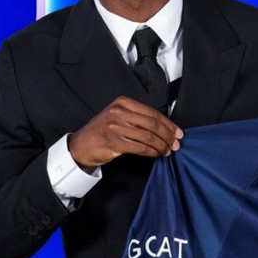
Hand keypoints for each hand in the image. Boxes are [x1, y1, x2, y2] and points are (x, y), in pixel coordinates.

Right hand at [68, 96, 183, 167]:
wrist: (80, 145)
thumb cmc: (101, 132)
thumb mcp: (117, 116)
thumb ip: (137, 117)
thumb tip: (164, 127)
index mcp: (123, 102)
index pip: (152, 113)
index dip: (168, 124)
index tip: (177, 132)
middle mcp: (119, 112)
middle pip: (152, 124)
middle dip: (168, 135)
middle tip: (176, 143)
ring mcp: (115, 126)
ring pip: (148, 136)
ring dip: (161, 146)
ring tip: (167, 151)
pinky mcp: (114, 141)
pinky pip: (140, 148)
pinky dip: (152, 152)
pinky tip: (156, 154)